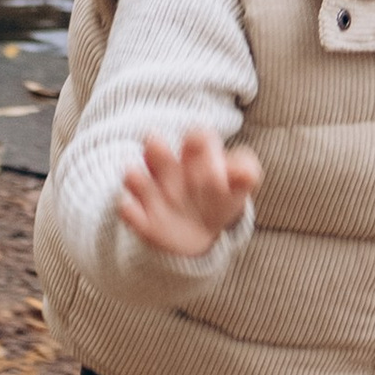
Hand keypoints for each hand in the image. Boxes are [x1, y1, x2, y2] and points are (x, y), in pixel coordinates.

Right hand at [117, 129, 263, 260]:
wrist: (200, 234)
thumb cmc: (221, 200)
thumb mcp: (238, 187)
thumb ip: (244, 174)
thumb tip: (245, 174)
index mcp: (195, 157)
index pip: (196, 140)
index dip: (199, 145)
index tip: (215, 173)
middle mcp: (170, 171)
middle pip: (158, 153)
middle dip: (157, 152)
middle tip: (155, 145)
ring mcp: (153, 194)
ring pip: (137, 179)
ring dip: (136, 178)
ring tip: (133, 176)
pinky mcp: (142, 220)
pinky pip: (129, 213)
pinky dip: (129, 212)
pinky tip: (130, 209)